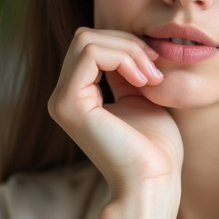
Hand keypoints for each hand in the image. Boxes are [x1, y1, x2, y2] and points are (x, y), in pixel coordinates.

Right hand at [47, 27, 182, 207]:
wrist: (153, 181)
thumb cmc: (155, 148)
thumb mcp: (141, 97)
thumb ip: (128, 71)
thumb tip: (126, 43)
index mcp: (78, 96)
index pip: (91, 45)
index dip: (126, 45)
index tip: (156, 65)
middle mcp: (62, 97)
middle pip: (86, 37)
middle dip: (127, 43)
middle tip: (155, 67)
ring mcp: (61, 101)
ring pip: (87, 40)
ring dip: (128, 50)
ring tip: (151, 76)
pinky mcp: (69, 104)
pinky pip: (91, 54)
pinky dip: (122, 57)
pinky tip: (142, 80)